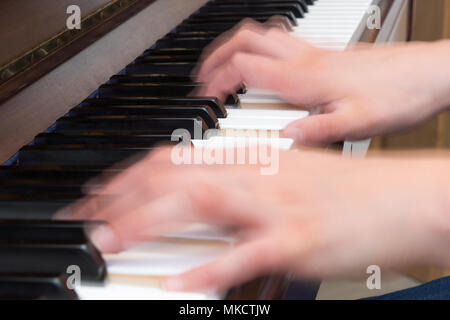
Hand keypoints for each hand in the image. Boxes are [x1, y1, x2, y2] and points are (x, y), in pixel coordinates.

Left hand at [59, 147, 449, 291]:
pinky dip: (210, 268)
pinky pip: (245, 254)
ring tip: (114, 240)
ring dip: (152, 223)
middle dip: (127, 198)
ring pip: (201, 206)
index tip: (107, 191)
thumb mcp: (288, 172)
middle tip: (92, 217)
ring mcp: (275, 208)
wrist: (399, 198)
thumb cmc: (347, 188)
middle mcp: (258, 176)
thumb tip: (206, 192)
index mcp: (255, 158)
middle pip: (178, 179)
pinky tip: (182, 282)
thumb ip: (244, 180)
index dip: (135, 174)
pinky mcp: (296, 241)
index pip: (180, 158)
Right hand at [195, 20, 449, 145]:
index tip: (205, 95)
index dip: (218, 80)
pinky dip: (263, 46)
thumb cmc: (399, 97)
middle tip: (204, 75)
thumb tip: (284, 139)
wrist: (430, 75)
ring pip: (263, 34)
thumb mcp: (359, 124)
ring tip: (225, 65)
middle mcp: (305, 59)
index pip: (244, 68)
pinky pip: (284, 38)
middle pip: (246, 41)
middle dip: (217, 56)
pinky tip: (267, 61)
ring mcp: (315, 52)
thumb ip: (319, 130)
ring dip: (237, 46)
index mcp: (304, 78)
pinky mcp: (327, 53)